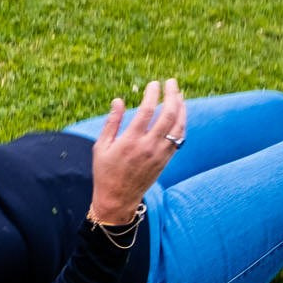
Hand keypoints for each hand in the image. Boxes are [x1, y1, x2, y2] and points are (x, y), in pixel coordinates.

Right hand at [89, 78, 186, 222]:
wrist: (117, 200)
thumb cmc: (105, 172)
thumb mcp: (100, 148)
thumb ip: (111, 123)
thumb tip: (119, 100)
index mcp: (130, 141)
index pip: (147, 110)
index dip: (153, 93)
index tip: (153, 84)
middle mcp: (148, 146)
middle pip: (168, 113)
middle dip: (172, 94)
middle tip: (171, 83)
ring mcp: (160, 153)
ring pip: (178, 124)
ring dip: (181, 106)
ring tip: (179, 94)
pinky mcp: (166, 159)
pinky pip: (179, 137)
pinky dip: (182, 122)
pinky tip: (180, 113)